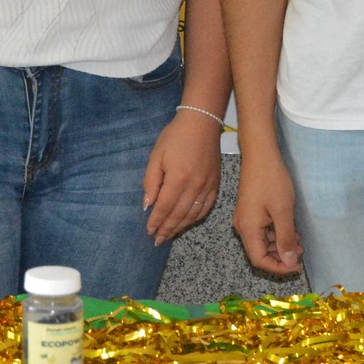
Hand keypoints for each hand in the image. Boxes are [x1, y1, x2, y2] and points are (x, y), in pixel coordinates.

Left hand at [142, 110, 221, 243]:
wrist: (201, 123)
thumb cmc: (174, 137)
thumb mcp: (156, 156)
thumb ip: (151, 182)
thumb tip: (147, 206)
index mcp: (178, 179)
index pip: (164, 207)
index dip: (156, 221)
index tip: (149, 231)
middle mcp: (195, 186)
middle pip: (179, 215)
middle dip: (166, 229)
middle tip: (157, 240)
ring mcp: (208, 186)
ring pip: (193, 215)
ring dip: (180, 227)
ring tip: (169, 235)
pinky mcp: (216, 185)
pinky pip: (206, 208)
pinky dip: (195, 219)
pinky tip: (187, 223)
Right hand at [231, 140, 302, 274]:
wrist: (261, 154)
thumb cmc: (272, 180)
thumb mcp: (283, 211)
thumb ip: (285, 238)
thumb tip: (289, 262)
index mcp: (248, 229)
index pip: (259, 260)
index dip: (278, 267)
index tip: (297, 265)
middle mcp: (243, 227)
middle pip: (259, 253)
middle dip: (281, 256)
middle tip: (301, 251)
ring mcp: (246, 219)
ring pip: (262, 242)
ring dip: (280, 245)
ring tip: (299, 240)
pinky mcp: (251, 212)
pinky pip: (262, 231)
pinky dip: (276, 234)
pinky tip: (291, 229)